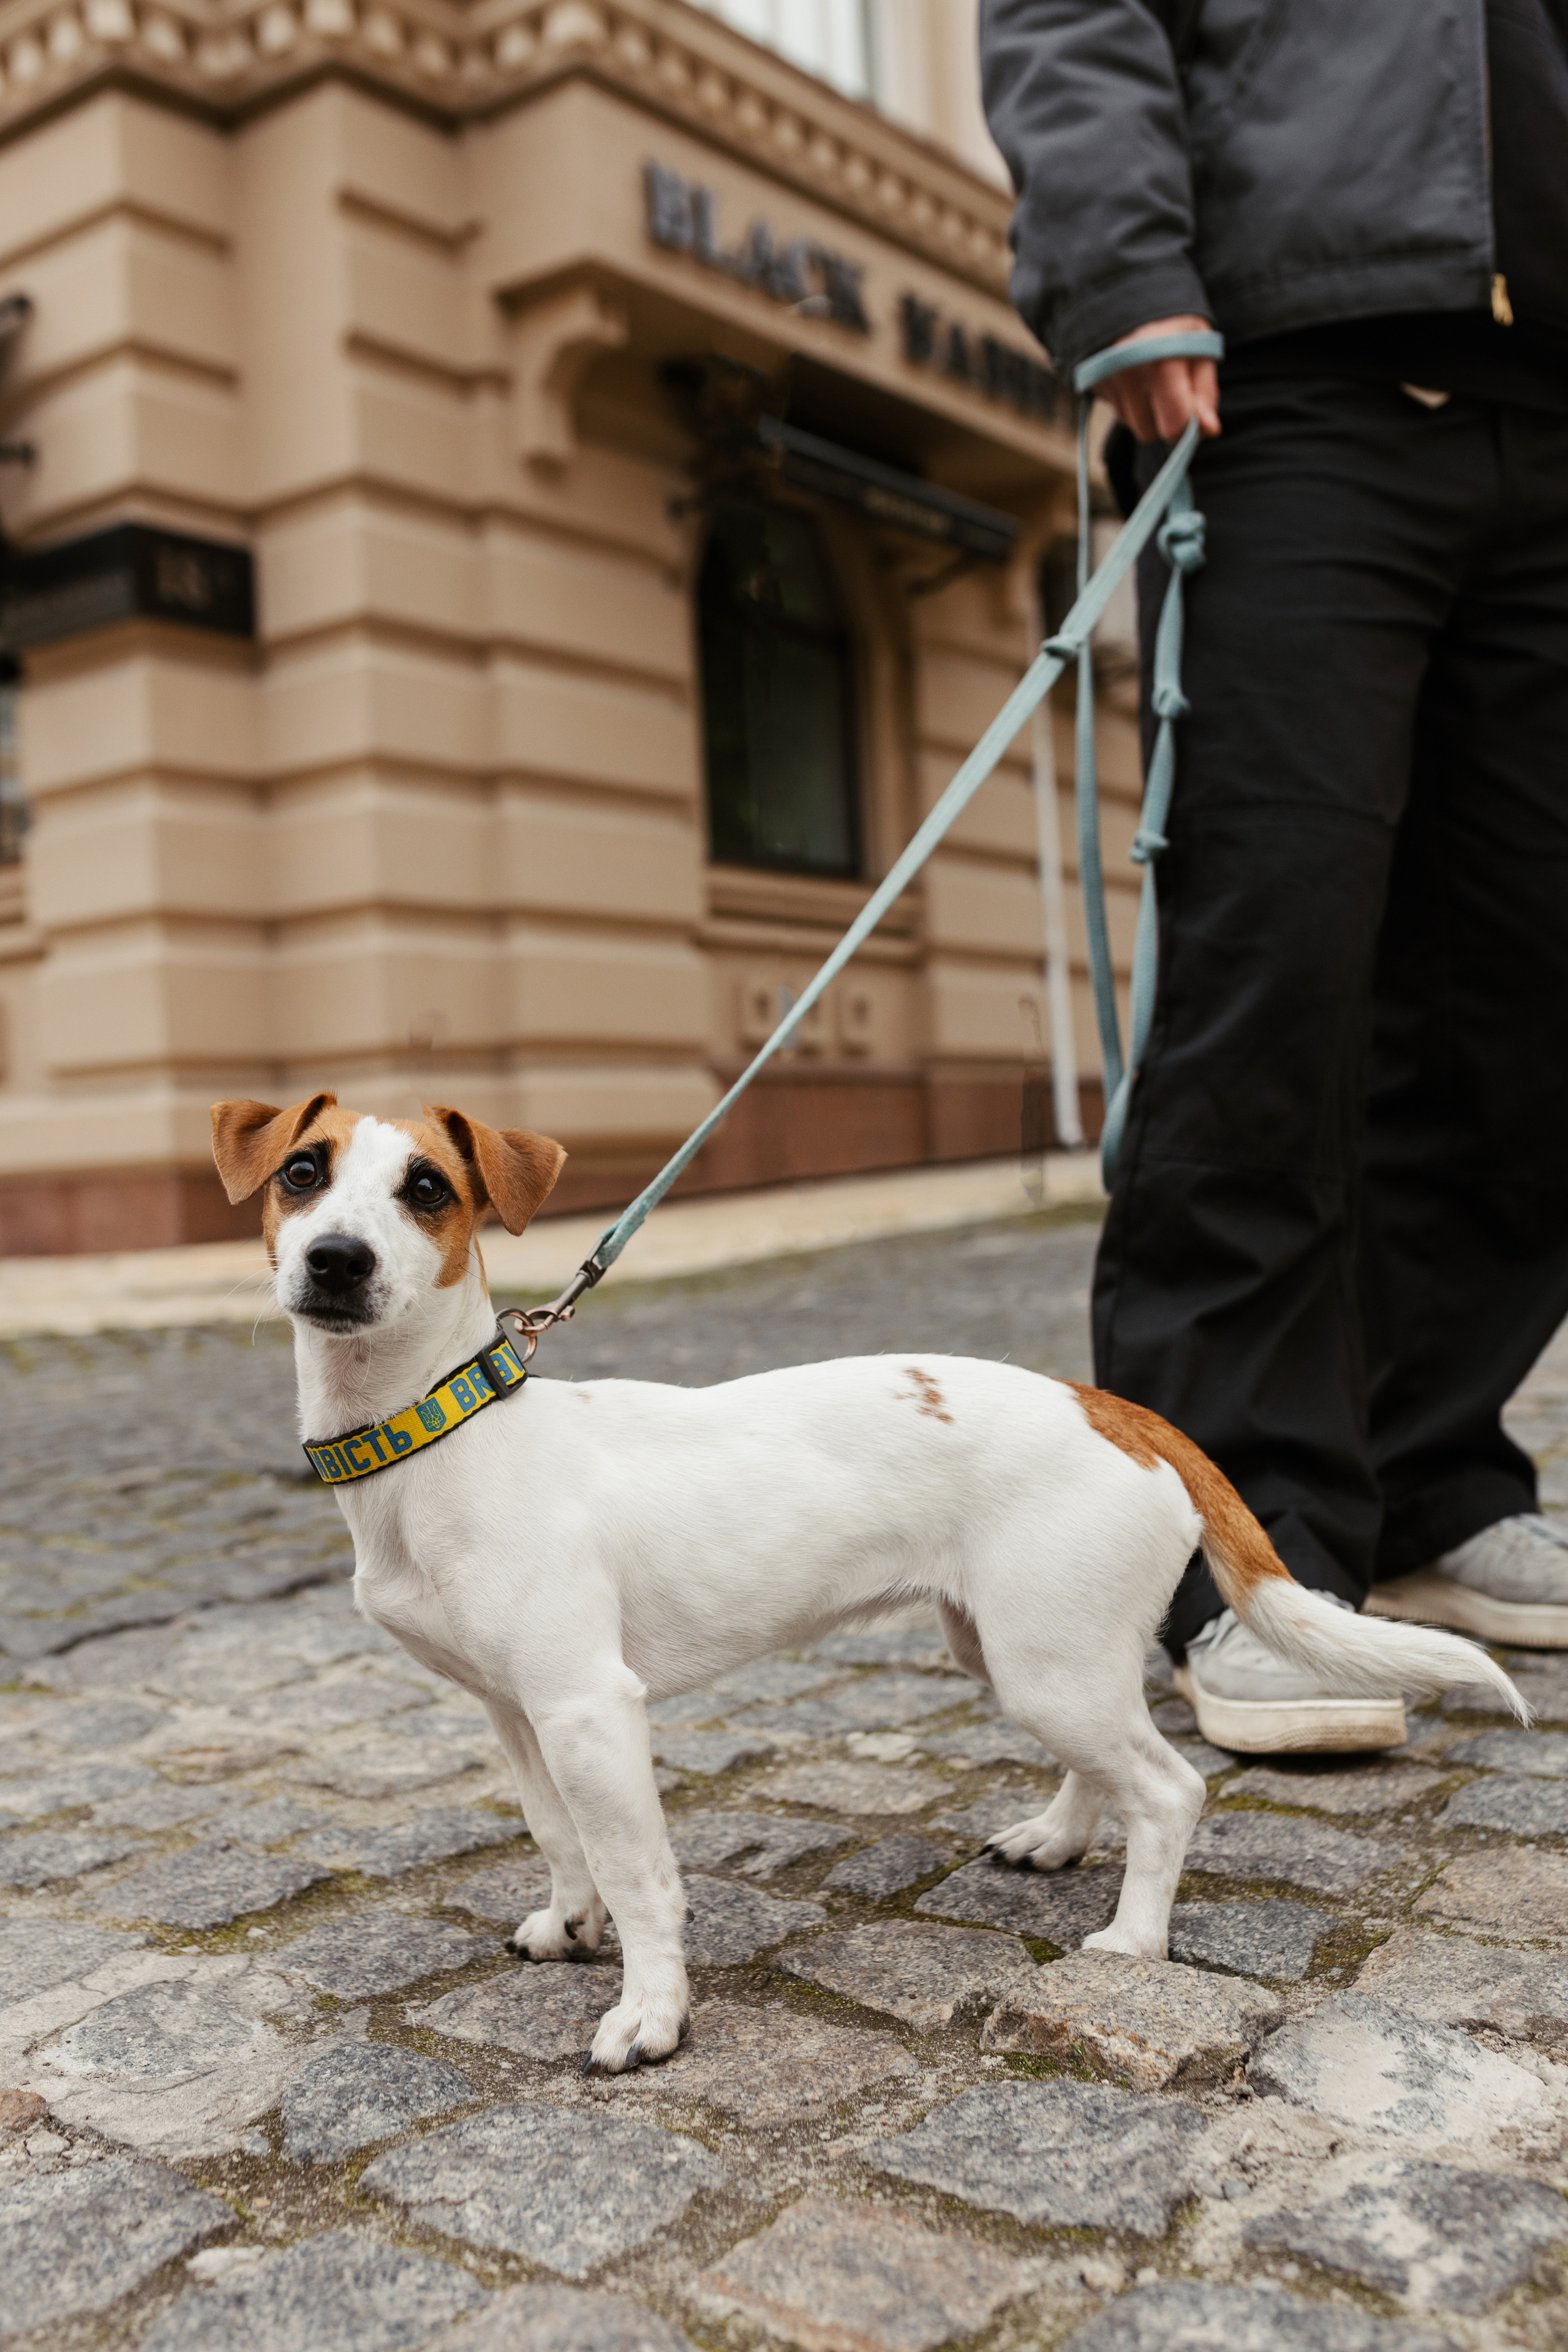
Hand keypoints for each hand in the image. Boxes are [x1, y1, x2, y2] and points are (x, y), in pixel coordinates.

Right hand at [1098, 314, 1220, 442]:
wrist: (1126, 289)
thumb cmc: (1173, 322)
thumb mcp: (1200, 348)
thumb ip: (1205, 392)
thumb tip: (1210, 431)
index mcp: (1162, 363)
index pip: (1173, 428)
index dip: (1186, 427)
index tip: (1192, 414)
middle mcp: (1129, 374)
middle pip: (1148, 432)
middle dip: (1162, 419)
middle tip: (1169, 388)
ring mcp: (1105, 378)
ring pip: (1130, 424)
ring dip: (1143, 411)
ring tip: (1149, 376)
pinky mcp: (1089, 381)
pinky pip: (1115, 411)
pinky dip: (1127, 401)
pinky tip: (1132, 375)